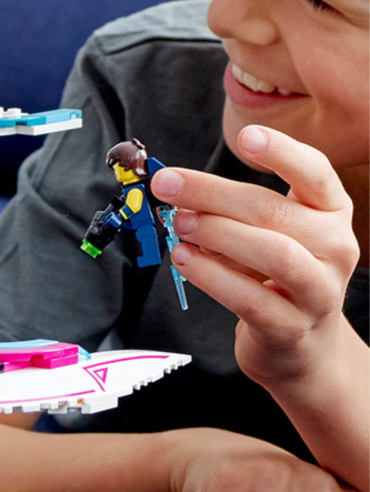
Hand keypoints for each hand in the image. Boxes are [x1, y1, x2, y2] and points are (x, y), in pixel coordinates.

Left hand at [150, 125, 360, 387]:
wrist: (300, 346)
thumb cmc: (274, 276)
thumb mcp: (266, 233)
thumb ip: (233, 209)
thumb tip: (177, 189)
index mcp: (330, 211)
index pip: (315, 172)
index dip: (282, 152)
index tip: (246, 135)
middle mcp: (335, 246)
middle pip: (274, 211)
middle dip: (213, 193)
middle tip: (167, 184)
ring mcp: (319, 290)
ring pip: (272, 253)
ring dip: (217, 234)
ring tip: (177, 224)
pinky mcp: (292, 327)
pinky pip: (250, 298)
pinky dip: (211, 276)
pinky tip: (183, 260)